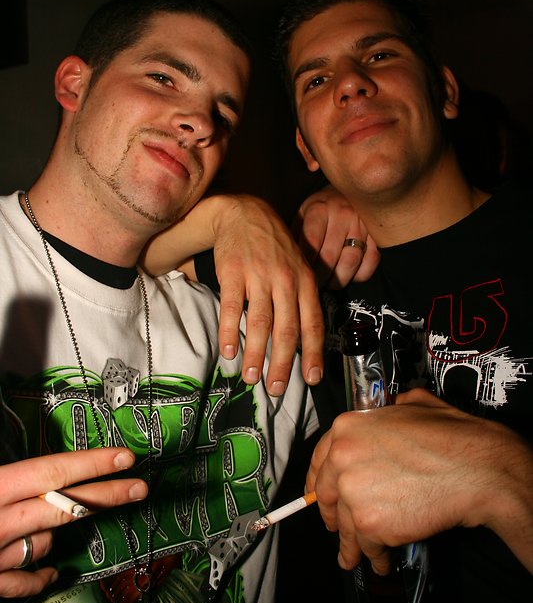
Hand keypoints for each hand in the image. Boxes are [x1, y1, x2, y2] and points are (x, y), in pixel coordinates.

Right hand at [0, 447, 147, 598]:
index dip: (94, 464)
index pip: (56, 471)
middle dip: (107, 495)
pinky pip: (26, 582)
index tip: (125, 458)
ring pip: (45, 542)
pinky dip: (41, 577)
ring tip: (46, 522)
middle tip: (139, 488)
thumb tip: (48, 468)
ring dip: (53, 532)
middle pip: (66, 507)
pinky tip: (53, 573)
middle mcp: (1, 521)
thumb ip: (14, 473)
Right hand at [211, 195, 323, 394]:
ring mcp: (259, 276)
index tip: (311, 378)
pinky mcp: (233, 272)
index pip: (312, 323)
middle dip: (282, 363)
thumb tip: (304, 341)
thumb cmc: (275, 247)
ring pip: (261, 322)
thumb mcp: (298, 267)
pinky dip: (231, 332)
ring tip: (251, 378)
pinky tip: (228, 351)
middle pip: (287, 329)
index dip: (313, 353)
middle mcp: (285, 280)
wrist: (245, 213)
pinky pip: (232, 307)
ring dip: (256, 354)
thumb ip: (302, 299)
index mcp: (305, 282)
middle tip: (276, 389)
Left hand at [293, 185, 380, 288]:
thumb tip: (289, 263)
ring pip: (351, 261)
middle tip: (315, 285)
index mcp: (319, 209)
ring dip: (339, 279)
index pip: (311, 243)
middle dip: (320, 277)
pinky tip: (350, 276)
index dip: (306, 264)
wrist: (350, 190)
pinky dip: (360, 274)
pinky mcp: (377, 234)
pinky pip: (371, 261)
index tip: (302, 275)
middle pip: (330, 256)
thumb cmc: (321, 208)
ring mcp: (362, 224)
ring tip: (330, 283)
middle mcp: (342, 215)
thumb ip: (296, 235)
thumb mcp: (303, 213)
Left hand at [306, 388, 532, 573]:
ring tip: (356, 556)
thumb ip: (389, 410)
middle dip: (332, 515)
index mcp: (347, 427)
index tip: (319, 495)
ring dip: (352, 544)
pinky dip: (375, 558)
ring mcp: (353, 492)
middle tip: (338, 527)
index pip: (320, 460)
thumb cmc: (453, 437)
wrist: (476, 469)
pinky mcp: (370, 523)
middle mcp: (342, 458)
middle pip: (327, 495)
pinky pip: (367, 547)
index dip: (319, 482)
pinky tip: (380, 562)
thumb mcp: (413, 405)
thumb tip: (388, 411)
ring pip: (346, 526)